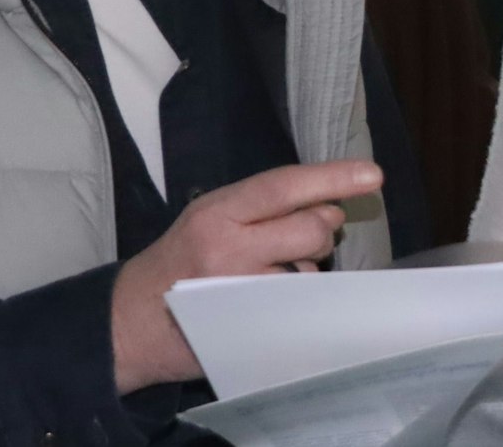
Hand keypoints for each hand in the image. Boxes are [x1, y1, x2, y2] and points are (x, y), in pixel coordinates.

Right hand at [110, 160, 381, 392]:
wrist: (130, 324)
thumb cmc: (179, 262)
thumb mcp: (209, 219)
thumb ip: (265, 209)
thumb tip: (332, 206)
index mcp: (217, 211)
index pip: (284, 186)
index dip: (332, 177)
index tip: (373, 174)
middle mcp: (227, 248)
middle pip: (311, 228)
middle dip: (321, 230)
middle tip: (299, 240)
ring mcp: (239, 291)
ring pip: (310, 270)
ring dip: (306, 270)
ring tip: (272, 275)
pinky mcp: (248, 328)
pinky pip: (298, 307)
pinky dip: (297, 301)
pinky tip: (273, 302)